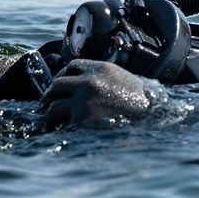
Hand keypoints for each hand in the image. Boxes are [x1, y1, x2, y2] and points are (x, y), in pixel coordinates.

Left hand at [40, 59, 160, 129]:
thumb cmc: (140, 99)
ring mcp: (83, 100)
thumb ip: (101, 76)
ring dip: (50, 114)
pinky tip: (61, 131)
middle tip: (46, 103)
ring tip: (50, 121)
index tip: (61, 85)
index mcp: (100, 68)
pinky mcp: (82, 118)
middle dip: (49, 95)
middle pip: (57, 84)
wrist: (152, 113)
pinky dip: (60, 128)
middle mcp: (88, 81)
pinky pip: (63, 123)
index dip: (63, 75)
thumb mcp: (120, 78)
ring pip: (54, 105)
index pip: (72, 66)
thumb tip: (82, 83)